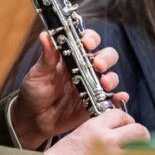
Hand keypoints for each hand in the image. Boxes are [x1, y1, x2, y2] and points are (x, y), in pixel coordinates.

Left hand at [11, 29, 128, 148]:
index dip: (91, 39)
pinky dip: (119, 98)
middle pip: (105, 56)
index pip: (87, 41)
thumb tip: (45, 35)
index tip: (87, 43)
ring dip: (111, 78)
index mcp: (71, 56)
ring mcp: (92, 86)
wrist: (34, 119)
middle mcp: (85, 69)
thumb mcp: (37, 73)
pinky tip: (120, 98)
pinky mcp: (95, 104)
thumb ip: (46, 57)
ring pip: (110, 76)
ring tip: (104, 84)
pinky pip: (112, 99)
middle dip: (105, 58)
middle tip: (98, 65)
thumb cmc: (34, 91)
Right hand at [44, 109, 149, 154]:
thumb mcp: (80, 134)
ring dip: (140, 150)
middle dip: (140, 134)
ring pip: (141, 150)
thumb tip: (116, 129)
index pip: (121, 115)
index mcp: (95, 128)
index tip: (127, 125)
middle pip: (139, 130)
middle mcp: (107, 141)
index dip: (126, 120)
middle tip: (137, 139)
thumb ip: (99, 129)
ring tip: (135, 154)